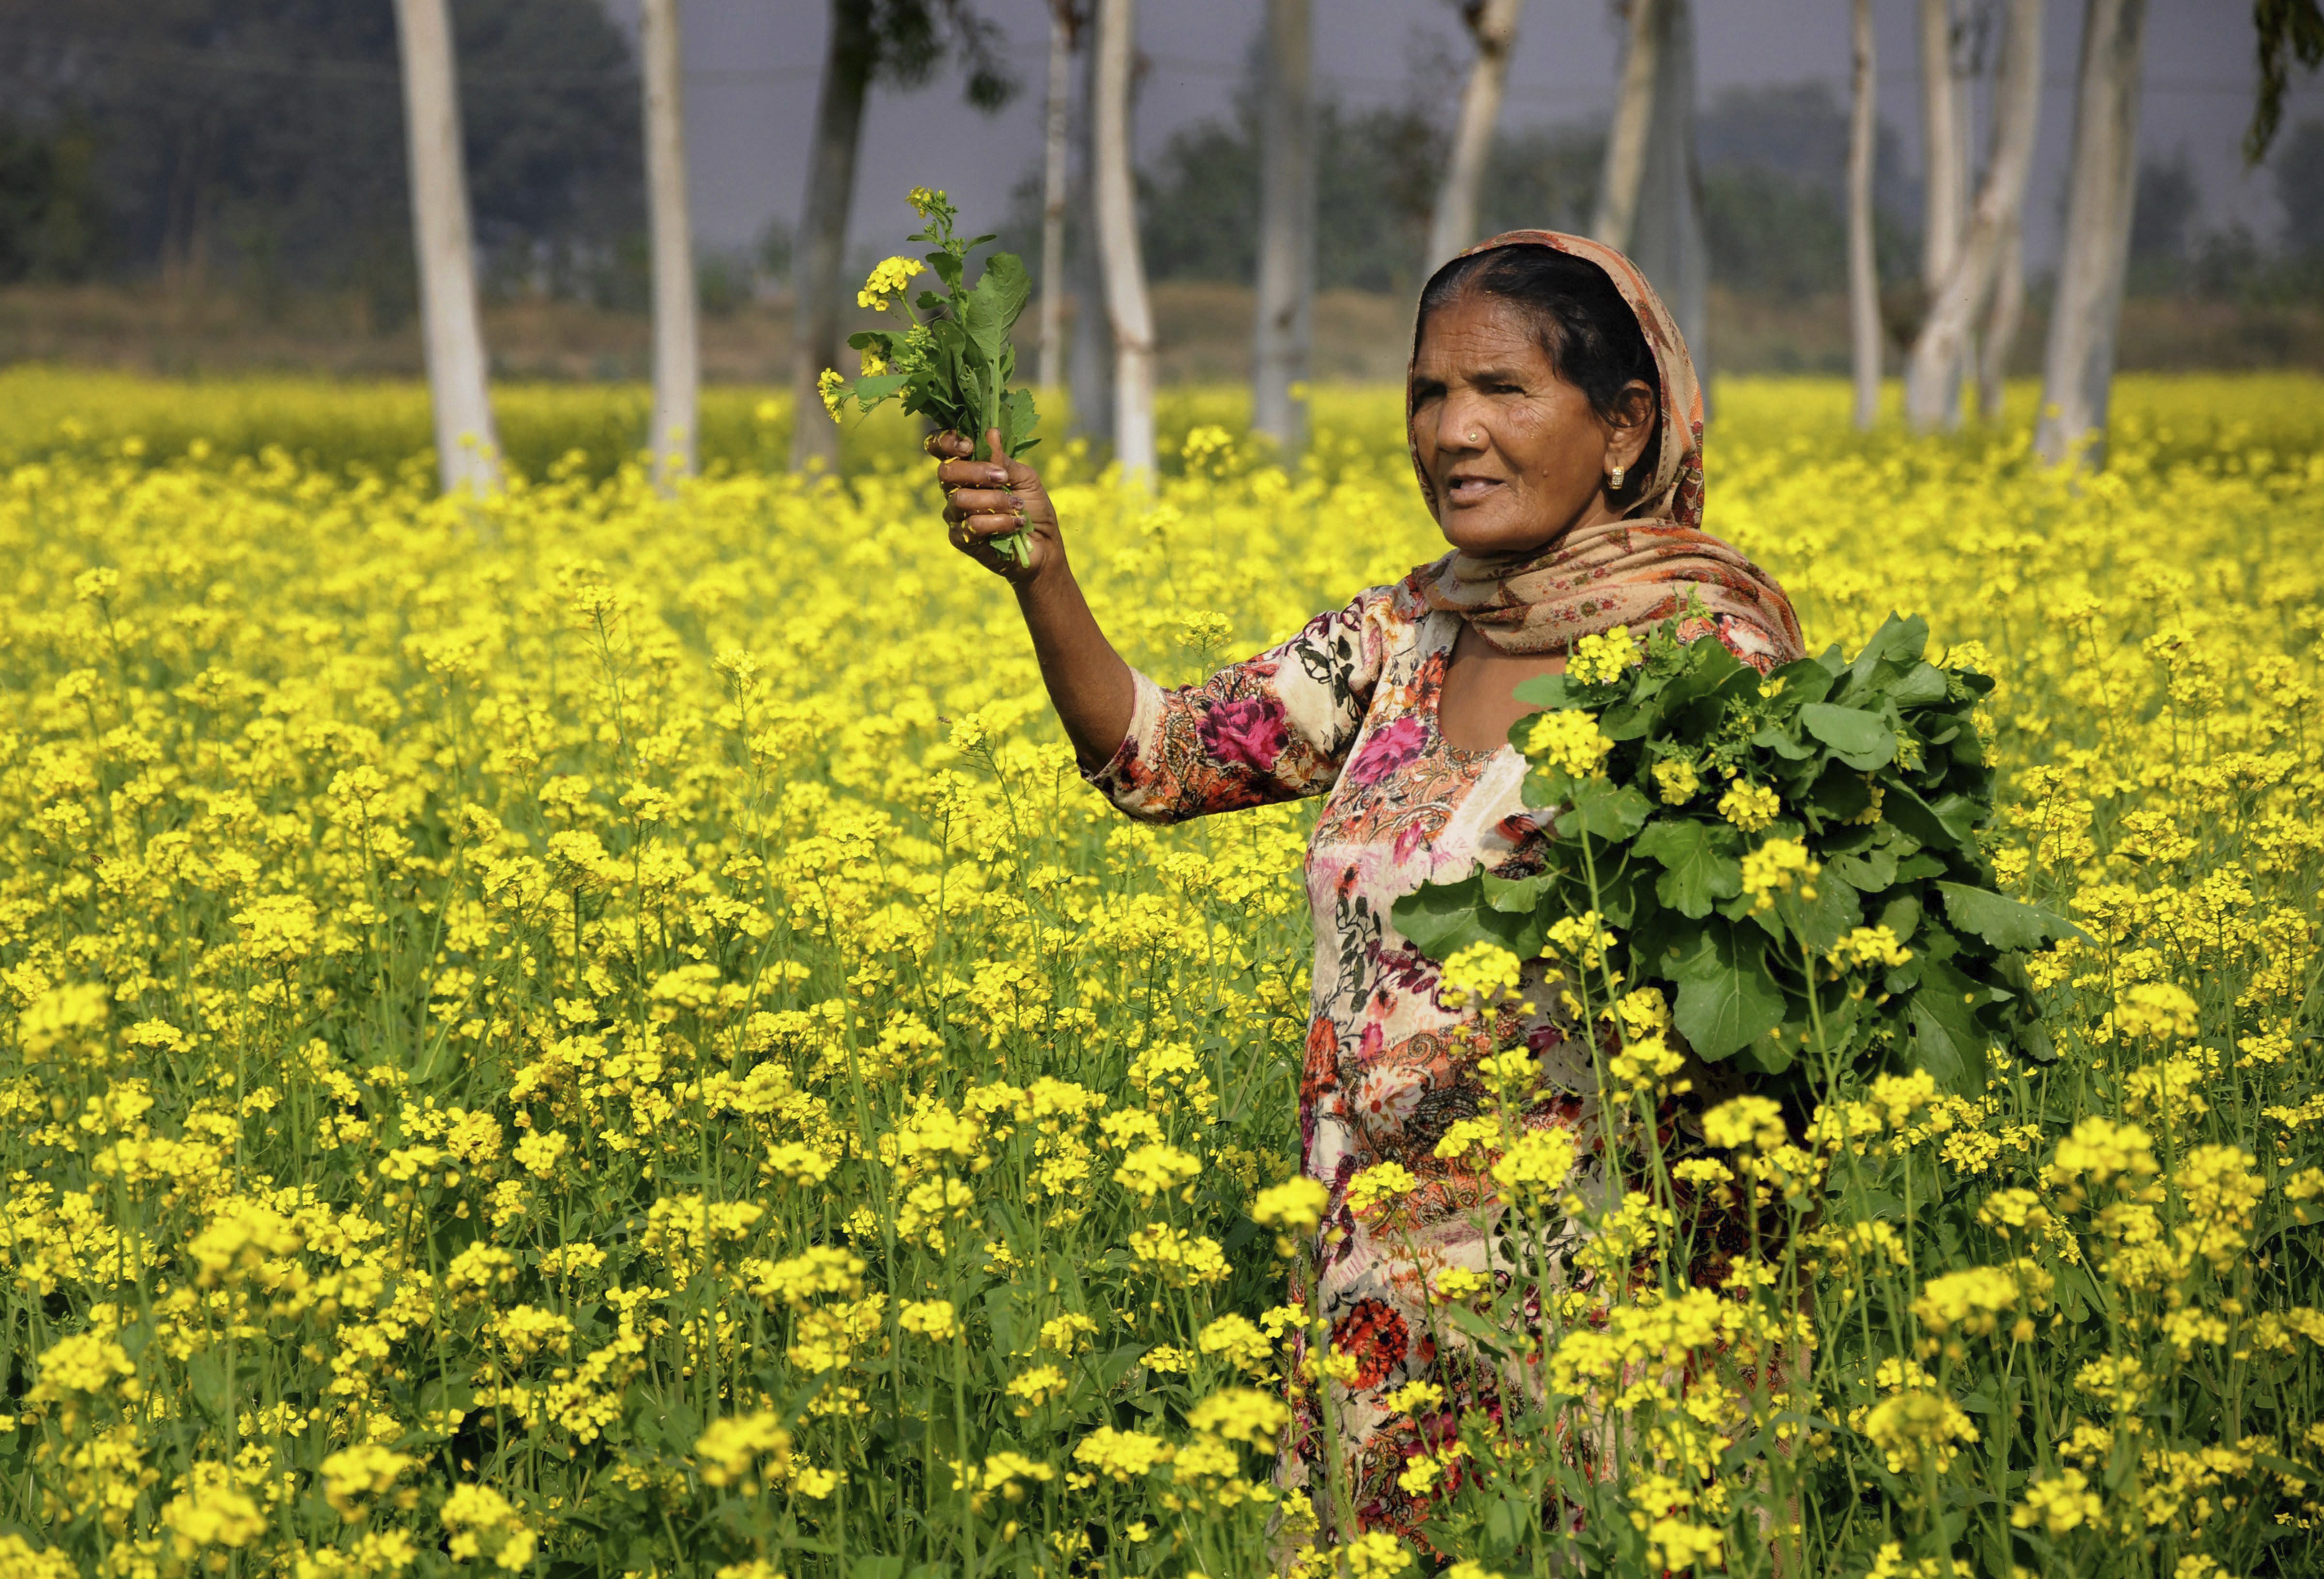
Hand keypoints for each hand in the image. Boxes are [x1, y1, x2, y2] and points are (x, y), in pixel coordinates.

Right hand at [930, 428, 1059, 582]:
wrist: (1044, 546)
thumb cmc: (1033, 508)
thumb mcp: (1025, 478)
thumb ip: (1003, 459)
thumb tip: (991, 432)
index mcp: (968, 468)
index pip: (941, 449)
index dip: (946, 442)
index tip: (968, 445)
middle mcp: (956, 490)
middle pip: (945, 472)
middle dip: (976, 471)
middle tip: (1002, 477)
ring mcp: (956, 515)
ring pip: (960, 500)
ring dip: (994, 500)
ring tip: (1017, 505)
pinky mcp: (961, 539)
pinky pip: (971, 525)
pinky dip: (999, 522)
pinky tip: (1016, 524)